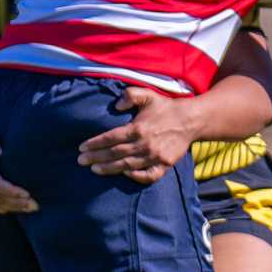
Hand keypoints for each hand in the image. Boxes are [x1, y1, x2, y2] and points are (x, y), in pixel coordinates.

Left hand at [77, 87, 192, 181]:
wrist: (191, 120)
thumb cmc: (165, 107)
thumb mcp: (148, 95)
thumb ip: (130, 95)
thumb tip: (116, 105)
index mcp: (138, 128)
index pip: (110, 138)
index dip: (94, 144)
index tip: (81, 148)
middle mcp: (145, 144)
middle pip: (115, 154)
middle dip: (95, 157)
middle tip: (80, 161)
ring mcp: (155, 156)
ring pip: (127, 165)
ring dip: (109, 168)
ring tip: (94, 169)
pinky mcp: (165, 164)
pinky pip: (150, 175)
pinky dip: (138, 177)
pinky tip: (126, 174)